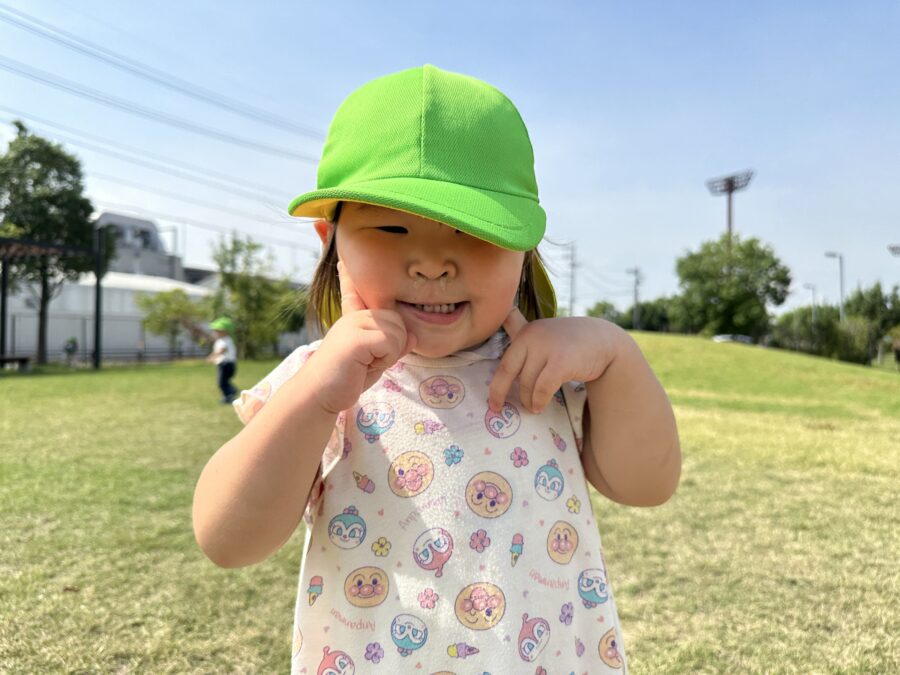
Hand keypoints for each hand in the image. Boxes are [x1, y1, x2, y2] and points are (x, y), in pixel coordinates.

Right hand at [304, 261, 415, 413]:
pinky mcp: (357, 338)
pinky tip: (365, 365)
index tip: (343, 259)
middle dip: (394, 346)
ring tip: (366, 363)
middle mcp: (354, 316)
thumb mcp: (374, 362)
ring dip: (390, 355)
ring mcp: (354, 324)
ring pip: (398, 332)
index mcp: (354, 319)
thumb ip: (394, 347)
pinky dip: (386, 359)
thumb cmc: (344, 380)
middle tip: (370, 361)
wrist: (318, 396)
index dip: (351, 275)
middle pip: (398, 321)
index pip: (355, 290)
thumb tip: (414, 336)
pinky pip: (392, 342)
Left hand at [488, 309, 623, 413]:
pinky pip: (543, 388)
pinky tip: (540, 406)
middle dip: (500, 393)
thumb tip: (504, 314)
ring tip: (532, 407)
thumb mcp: (542, 331)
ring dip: (527, 400)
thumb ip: (520, 326)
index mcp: (526, 332)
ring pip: (527, 383)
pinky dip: (540, 400)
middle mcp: (533, 336)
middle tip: (498, 408)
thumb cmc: (569, 340)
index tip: (491, 402)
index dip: (494, 384)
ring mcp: (547, 348)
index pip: (504, 361)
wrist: (604, 341)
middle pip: (509, 372)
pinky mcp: (562, 362)